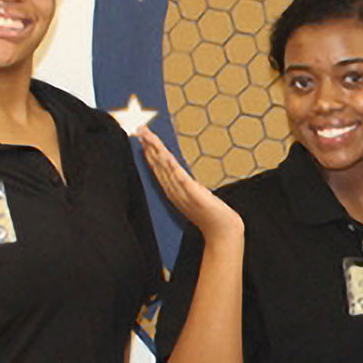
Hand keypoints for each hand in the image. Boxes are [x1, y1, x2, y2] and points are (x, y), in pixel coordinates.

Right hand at [138, 128, 243, 243]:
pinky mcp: (194, 195)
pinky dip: (172, 168)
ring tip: (148, 138)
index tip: (142, 138)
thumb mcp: (195, 197)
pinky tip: (165, 156)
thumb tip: (180, 174)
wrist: (223, 232)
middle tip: (139, 130)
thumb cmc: (210, 216)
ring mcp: (183, 194)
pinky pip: (181, 179)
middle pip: (158, 166)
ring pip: (166, 169)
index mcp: (173, 192)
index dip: (149, 153)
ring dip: (156, 153)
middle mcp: (174, 192)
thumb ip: (186, 186)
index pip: (158, 169)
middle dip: (149, 148)